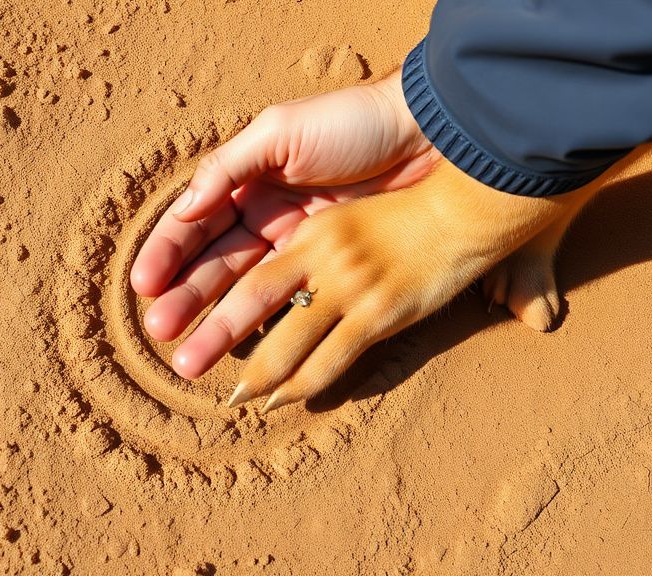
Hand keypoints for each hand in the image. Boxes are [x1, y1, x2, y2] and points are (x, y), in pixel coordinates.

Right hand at [129, 71, 439, 379]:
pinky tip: (245, 347)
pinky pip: (292, 298)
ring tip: (191, 354)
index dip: (168, 252)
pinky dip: (268, 322)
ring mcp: (297, 243)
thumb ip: (231, 166)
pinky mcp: (330, 266)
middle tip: (160, 334)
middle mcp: (265, 215)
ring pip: (248, 287)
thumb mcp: (283, 131)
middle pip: (215, 262)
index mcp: (246, 180)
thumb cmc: (353, 122)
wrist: (424, 135)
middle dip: (186, 298)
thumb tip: (187, 205)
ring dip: (217, 320)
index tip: (145, 284)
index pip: (195, 222)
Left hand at [225, 157, 575, 410]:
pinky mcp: (379, 312)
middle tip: (184, 367)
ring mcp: (350, 285)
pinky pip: (331, 357)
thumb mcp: (354, 216)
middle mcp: (322, 255)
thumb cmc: (415, 210)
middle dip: (215, 336)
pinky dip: (304, 383)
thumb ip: (319, 244)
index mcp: (312, 230)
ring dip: (258, 374)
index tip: (192, 317)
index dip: (215, 295)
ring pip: (289, 338)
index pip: (251, 266)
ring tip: (234, 399)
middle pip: (252, 299)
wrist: (466, 210)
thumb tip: (296, 281)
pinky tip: (284, 400)